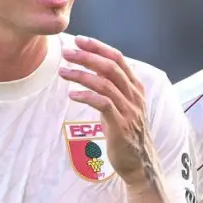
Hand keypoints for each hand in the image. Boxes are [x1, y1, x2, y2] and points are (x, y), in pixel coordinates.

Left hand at [61, 36, 153, 185]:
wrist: (140, 163)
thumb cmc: (127, 133)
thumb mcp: (123, 105)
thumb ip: (112, 88)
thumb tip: (92, 69)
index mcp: (136, 87)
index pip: (118, 59)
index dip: (98, 47)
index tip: (79, 40)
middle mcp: (135, 96)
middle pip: (110, 67)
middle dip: (87, 56)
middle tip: (66, 52)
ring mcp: (129, 110)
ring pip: (105, 83)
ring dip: (81, 75)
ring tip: (63, 71)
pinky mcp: (121, 125)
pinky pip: (103, 104)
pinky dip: (86, 96)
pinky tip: (72, 94)